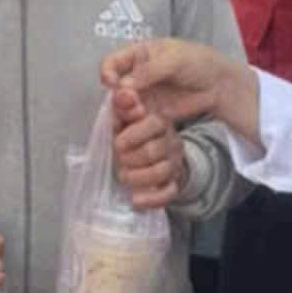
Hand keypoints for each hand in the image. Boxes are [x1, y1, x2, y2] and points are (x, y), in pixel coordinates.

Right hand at [100, 38, 258, 138]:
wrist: (219, 85)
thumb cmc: (199, 62)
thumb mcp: (174, 60)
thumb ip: (149, 71)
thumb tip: (124, 86)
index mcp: (138, 55)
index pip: (112, 63)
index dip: (108, 73)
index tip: (113, 83)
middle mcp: (136, 75)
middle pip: (114, 88)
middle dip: (119, 96)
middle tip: (132, 101)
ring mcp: (143, 95)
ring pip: (122, 106)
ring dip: (126, 111)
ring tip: (141, 112)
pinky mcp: (151, 113)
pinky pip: (136, 120)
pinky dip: (136, 123)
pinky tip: (146, 121)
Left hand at [109, 86, 187, 210]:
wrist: (153, 156)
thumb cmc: (133, 136)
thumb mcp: (125, 119)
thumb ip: (122, 107)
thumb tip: (120, 93)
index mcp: (159, 122)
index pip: (155, 124)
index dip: (134, 134)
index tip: (117, 142)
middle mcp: (170, 142)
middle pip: (154, 150)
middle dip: (131, 157)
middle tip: (118, 158)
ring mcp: (173, 163)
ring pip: (161, 172)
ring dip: (138, 177)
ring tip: (123, 176)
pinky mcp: (174, 183)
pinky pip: (168, 192)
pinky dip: (151, 199)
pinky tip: (135, 199)